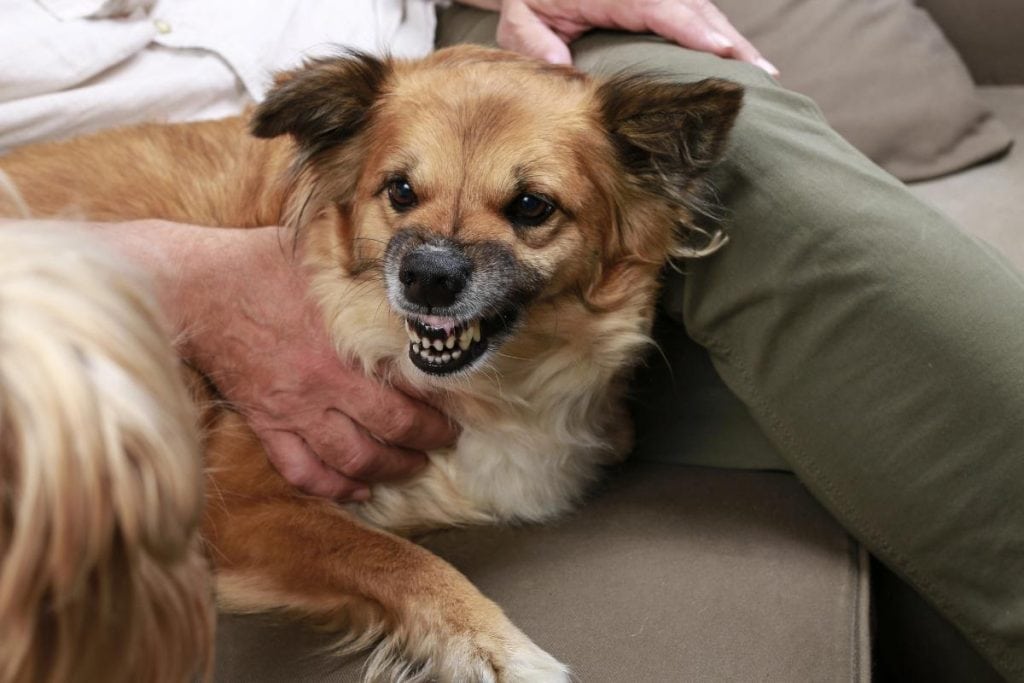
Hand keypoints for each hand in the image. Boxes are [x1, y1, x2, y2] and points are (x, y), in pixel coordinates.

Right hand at [39, 218, 458, 500]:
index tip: (457, 405)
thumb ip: (363, 277)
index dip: (438, 405)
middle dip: (426, 441)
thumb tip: (401, 280)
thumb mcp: (322, 261)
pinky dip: (334, 488)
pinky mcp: (265, 425)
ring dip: (389, 470)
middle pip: (390, 432)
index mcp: (343, 348)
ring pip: (352, 461)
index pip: (407, 391)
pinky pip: (302, 472)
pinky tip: (357, 490)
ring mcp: (292, 412)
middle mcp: (323, 387)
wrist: (191, 290)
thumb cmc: (256, 266)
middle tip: (444, 440)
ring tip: (412, 467)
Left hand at [494, 0, 777, 74]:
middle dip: (728, 40)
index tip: (720, 50)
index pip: (658, 7)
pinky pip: (693, 13)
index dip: (691, 29)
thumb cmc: (526, 0)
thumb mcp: (521, 21)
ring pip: (700, 10)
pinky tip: (737, 58)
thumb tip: (562, 70)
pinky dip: (715, 34)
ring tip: (761, 73)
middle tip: (760, 75)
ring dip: (731, 40)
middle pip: (694, 8)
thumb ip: (539, 44)